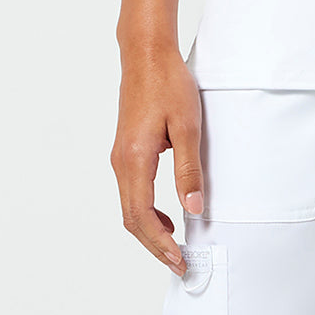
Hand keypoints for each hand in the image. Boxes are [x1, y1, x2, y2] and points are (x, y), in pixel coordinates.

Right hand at [110, 45, 205, 276]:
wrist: (146, 52)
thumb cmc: (167, 82)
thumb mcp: (187, 125)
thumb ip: (189, 169)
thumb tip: (194, 209)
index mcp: (135, 158)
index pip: (142, 216)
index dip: (160, 244)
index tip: (179, 260)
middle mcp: (121, 161)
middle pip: (132, 218)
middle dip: (154, 245)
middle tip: (178, 262)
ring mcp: (120, 155)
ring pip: (129, 206)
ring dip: (149, 229)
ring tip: (175, 244)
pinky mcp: (125, 149)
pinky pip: (131, 191)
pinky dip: (145, 211)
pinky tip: (165, 213)